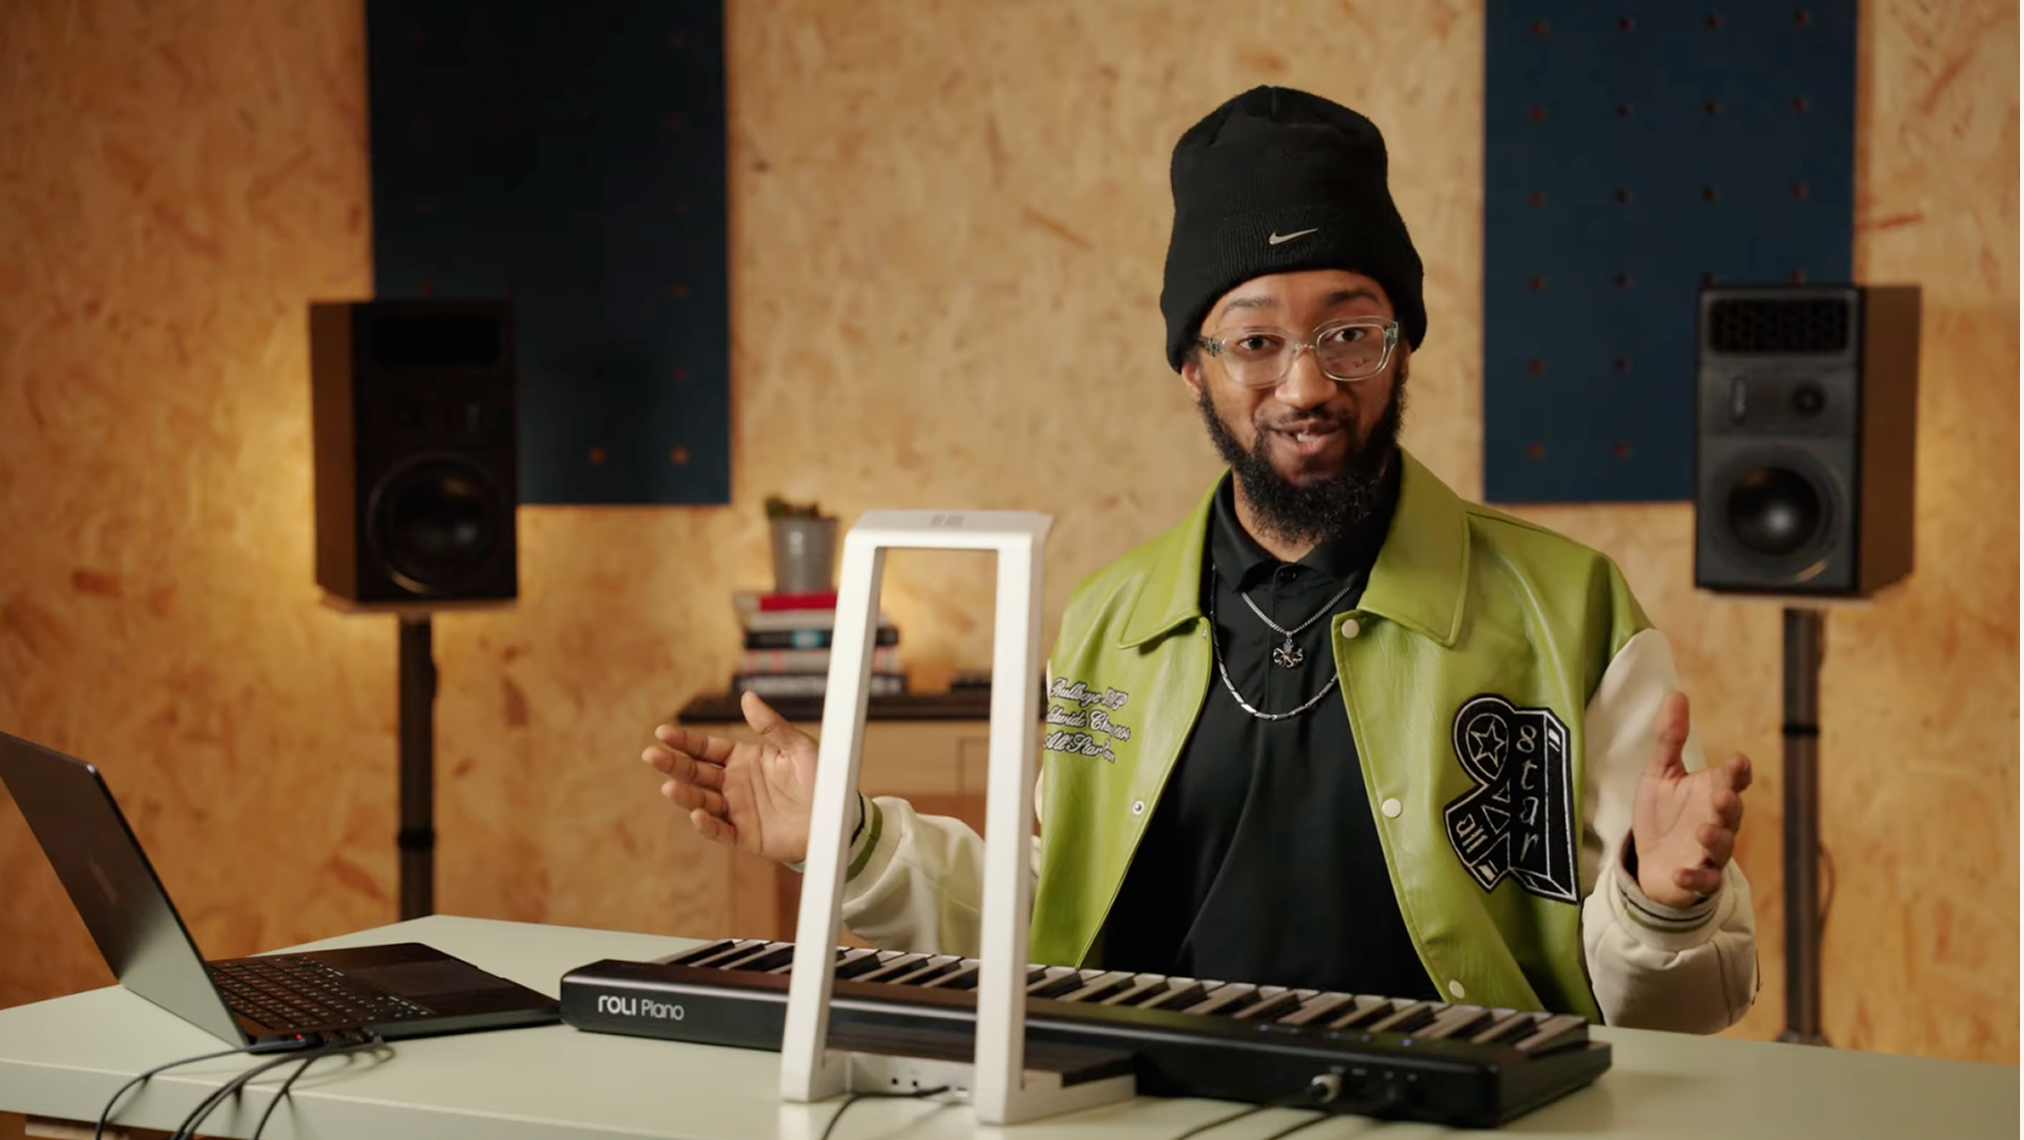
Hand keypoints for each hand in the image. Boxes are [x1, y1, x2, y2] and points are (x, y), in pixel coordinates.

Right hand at [642, 691, 819, 865]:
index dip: (684, 741)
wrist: (838, 817)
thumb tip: (747, 696)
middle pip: (696, 773)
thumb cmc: (821, 779)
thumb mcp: (799, 747)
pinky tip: (696, 815)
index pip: (707, 749)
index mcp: (744, 760)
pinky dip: (707, 825)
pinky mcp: (745, 836)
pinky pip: (721, 831)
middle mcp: (735, 784)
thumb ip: (772, 726)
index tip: (662, 732)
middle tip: (651, 755)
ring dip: (685, 795)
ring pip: (702, 801)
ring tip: (669, 788)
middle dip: (673, 764)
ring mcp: (738, 811)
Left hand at [1631, 692, 1750, 908]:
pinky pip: (1702, 881)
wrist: (1650, 861)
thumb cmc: (1663, 815)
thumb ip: (1670, 739)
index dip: (1736, 772)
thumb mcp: (1660, 773)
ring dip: (1716, 839)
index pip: (1732, 780)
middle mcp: (1718, 822)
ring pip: (1722, 847)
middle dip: (1729, 805)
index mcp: (1713, 792)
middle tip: (1722, 796)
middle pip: (1732, 814)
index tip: (1737, 761)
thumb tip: (1676, 694)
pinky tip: (1681, 874)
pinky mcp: (1697, 879)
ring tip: (1703, 831)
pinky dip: (1694, 878)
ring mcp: (1709, 853)